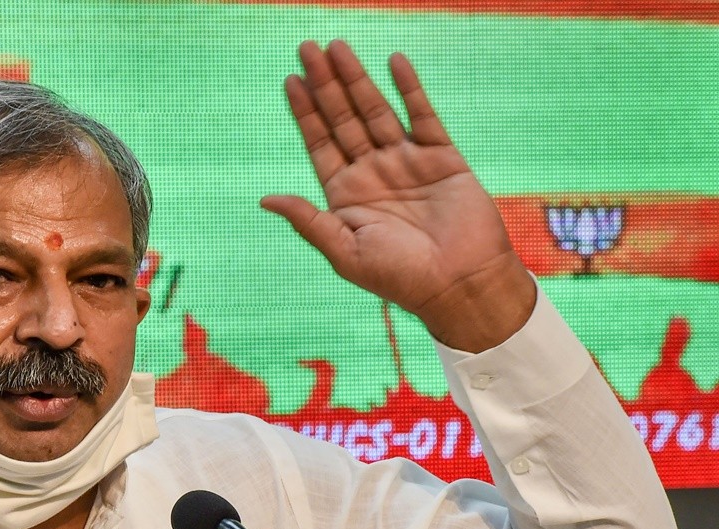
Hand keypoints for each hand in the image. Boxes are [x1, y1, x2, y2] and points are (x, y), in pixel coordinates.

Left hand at [261, 40, 534, 351]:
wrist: (460, 284)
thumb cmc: (399, 277)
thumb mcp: (344, 251)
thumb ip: (308, 221)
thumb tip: (265, 199)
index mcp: (346, 196)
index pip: (319, 144)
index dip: (305, 113)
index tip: (290, 80)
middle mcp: (372, 173)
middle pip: (342, 119)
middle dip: (324, 85)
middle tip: (306, 48)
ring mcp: (405, 162)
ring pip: (375, 111)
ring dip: (356, 79)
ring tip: (337, 47)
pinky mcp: (441, 157)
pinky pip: (422, 115)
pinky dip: (408, 89)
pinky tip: (393, 62)